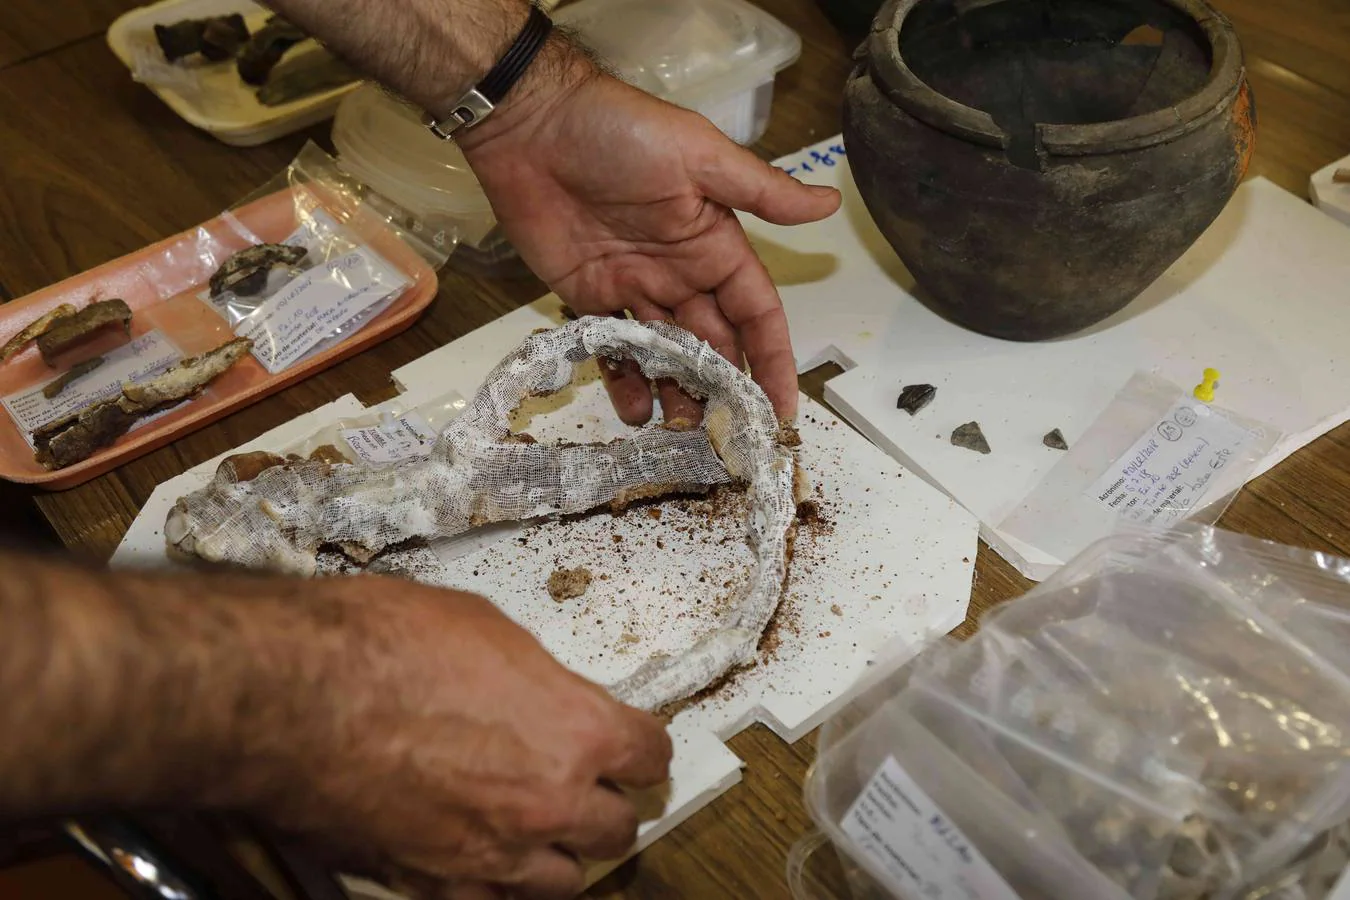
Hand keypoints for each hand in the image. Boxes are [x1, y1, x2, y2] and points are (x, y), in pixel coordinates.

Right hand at [235, 577, 670, 898]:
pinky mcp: (433, 883)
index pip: (649, 755)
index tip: (632, 746)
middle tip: (585, 787)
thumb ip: (533, 679)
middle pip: (617, 829)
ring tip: (539, 831)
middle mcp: (548, 801)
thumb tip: (540, 694)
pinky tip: (480, 860)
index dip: (641, 747)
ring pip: (564, 883)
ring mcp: (492, 853)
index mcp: (577, 729)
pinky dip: (494, 887)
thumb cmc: (381, 646)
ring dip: (560, 856)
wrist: (293, 695)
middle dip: (605, 805)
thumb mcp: (485, 630)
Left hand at [461, 58, 840, 425]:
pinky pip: (613, 352)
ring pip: (667, 358)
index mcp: (716, 246)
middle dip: (726, 392)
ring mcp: (634, 291)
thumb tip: (830, 204)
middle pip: (714, 347)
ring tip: (683, 436)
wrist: (532, 126)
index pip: (756, 315)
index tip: (782, 408)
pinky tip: (635, 413)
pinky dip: (625, 384)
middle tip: (729, 438)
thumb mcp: (701, 156)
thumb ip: (762, 192)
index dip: (772, 360)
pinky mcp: (587, 300)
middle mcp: (680, 275)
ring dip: (679, 396)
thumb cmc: (621, 131)